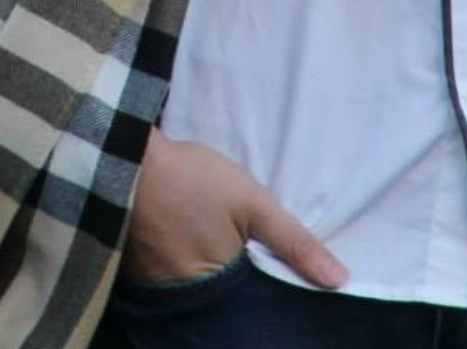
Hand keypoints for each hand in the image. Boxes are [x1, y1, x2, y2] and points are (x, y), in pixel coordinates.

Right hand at [125, 129, 347, 288]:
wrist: (127, 153)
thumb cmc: (193, 179)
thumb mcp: (253, 203)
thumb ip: (296, 242)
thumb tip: (340, 279)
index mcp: (216, 286)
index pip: (252, 312)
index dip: (266, 300)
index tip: (278, 287)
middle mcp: (182, 297)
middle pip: (221, 309)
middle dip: (238, 295)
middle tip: (246, 267)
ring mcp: (154, 286)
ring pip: (194, 297)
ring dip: (210, 284)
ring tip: (220, 259)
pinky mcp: (135, 271)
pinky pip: (168, 284)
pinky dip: (184, 274)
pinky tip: (192, 251)